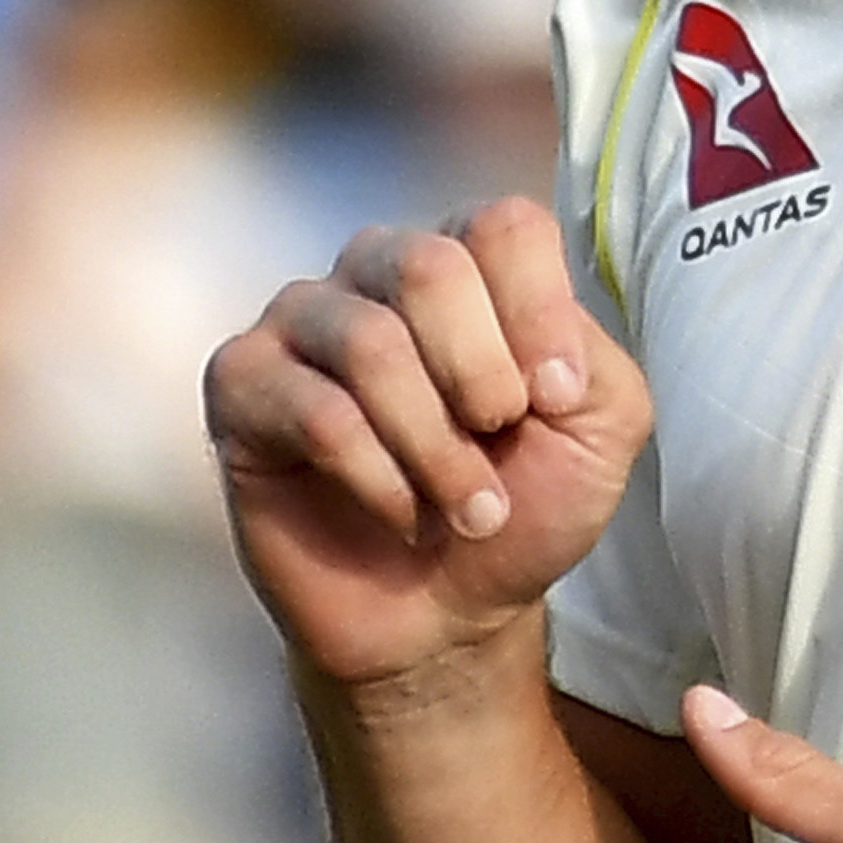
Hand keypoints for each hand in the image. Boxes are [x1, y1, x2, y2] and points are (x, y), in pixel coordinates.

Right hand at [207, 198, 654, 696]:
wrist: (443, 615)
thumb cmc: (521, 506)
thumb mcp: (600, 430)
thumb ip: (590, 361)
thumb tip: (533, 358)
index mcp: (466, 261)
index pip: (502, 227)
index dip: (539, 315)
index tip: (558, 400)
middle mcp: (376, 270)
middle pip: (428, 267)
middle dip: (480, 375)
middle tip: (499, 442)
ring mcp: (301, 322)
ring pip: (368, 344)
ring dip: (434, 446)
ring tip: (465, 509)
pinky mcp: (243, 385)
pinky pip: (315, 413)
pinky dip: (379, 480)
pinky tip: (402, 515)